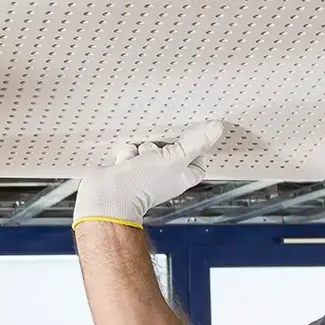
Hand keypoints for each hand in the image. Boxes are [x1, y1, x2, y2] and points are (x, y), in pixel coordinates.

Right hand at [73, 121, 228, 226]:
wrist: (108, 196)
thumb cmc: (143, 184)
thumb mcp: (175, 157)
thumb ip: (195, 142)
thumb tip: (216, 128)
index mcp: (181, 177)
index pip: (197, 163)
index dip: (196, 150)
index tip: (192, 138)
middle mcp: (164, 177)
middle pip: (171, 151)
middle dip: (163, 144)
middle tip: (161, 145)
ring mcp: (143, 174)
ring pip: (148, 148)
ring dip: (142, 147)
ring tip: (138, 156)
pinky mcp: (124, 170)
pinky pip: (128, 152)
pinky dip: (126, 153)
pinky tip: (124, 160)